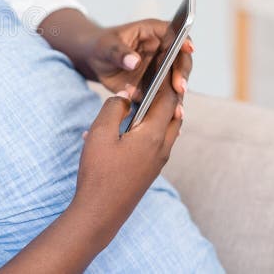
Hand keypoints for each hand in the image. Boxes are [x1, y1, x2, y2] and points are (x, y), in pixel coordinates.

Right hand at [73, 78, 183, 243]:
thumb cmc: (99, 172)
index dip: (166, 79)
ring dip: (162, 111)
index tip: (165, 62)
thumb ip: (114, 108)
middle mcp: (163, 147)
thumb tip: (126, 93)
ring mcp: (158, 161)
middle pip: (174, 114)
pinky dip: (153, 127)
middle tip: (160, 77)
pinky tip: (133, 126)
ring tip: (148, 97)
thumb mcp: (100, 133)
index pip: (167, 99)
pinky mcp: (150, 170)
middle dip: (168, 94)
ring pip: (169, 128)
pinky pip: (159, 141)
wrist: (101, 212)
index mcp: (153, 135)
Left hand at [81, 19, 193, 99]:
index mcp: (153, 32)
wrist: (95, 60)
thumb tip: (134, 62)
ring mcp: (161, 68)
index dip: (183, 40)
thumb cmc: (102, 46)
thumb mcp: (106, 47)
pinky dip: (169, 106)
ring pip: (176, 80)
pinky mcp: (156, 85)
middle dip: (182, 73)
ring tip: (177, 110)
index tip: (188, 49)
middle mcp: (162, 50)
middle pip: (180, 59)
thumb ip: (119, 53)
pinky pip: (166, 95)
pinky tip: (170, 118)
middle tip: (179, 87)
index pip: (174, 33)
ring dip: (178, 95)